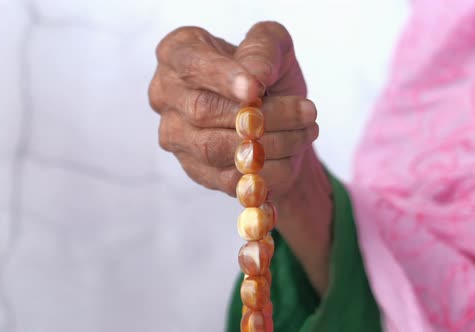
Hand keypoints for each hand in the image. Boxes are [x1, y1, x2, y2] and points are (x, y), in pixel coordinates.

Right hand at [149, 22, 331, 293]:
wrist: (283, 122)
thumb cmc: (275, 78)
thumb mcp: (278, 49)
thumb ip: (263, 48)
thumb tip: (247, 81)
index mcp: (178, 55)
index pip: (183, 60)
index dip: (221, 74)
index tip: (255, 87)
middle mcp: (166, 97)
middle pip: (205, 113)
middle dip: (265, 117)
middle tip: (309, 113)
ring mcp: (176, 140)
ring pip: (221, 151)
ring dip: (272, 146)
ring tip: (307, 131)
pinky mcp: (197, 175)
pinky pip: (231, 181)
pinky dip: (268, 172)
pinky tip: (286, 158)